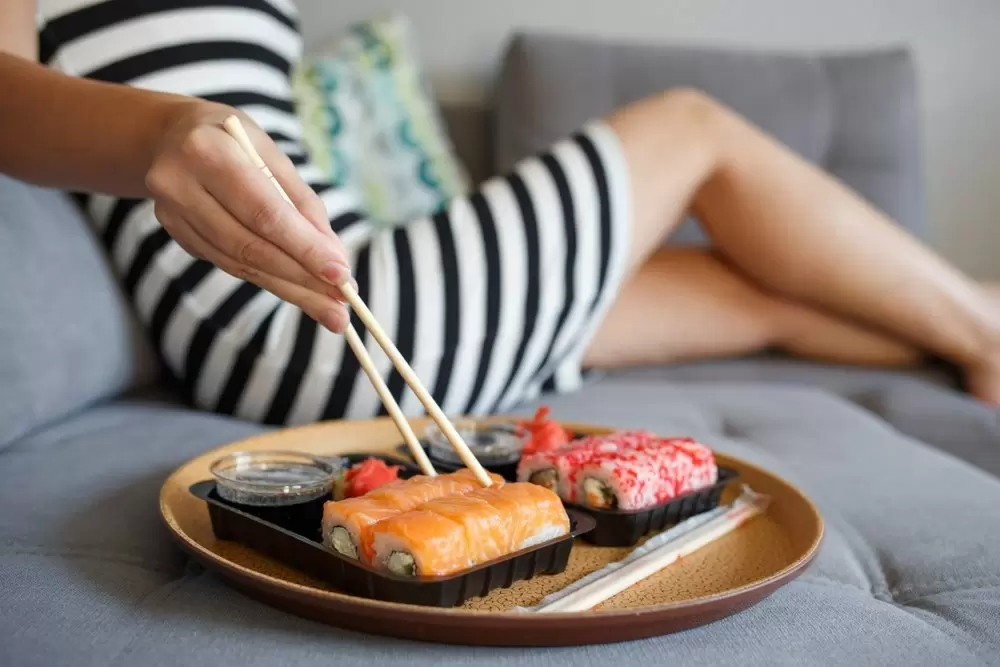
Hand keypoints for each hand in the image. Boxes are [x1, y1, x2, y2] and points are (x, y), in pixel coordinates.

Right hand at [145, 101, 351, 332]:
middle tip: (341, 307)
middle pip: (250, 247)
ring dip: (289, 289)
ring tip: (328, 309)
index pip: (264, 212)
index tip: (341, 275)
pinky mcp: (177, 234)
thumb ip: (302, 202)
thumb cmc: (234, 139)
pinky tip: (298, 291)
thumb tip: (333, 256)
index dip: (304, 249)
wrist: (169, 135)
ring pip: (239, 263)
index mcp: (208, 151)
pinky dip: (268, 279)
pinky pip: (229, 264)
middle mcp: (180, 185)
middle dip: (302, 280)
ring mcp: (172, 214)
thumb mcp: (271, 153)